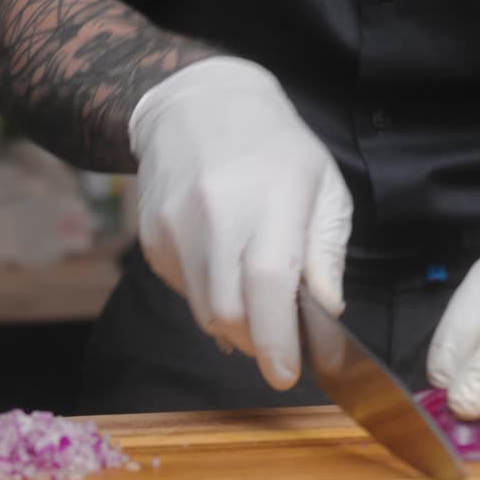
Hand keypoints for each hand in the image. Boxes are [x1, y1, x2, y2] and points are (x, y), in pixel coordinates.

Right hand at [128, 56, 352, 389]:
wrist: (196, 105)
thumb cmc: (274, 147)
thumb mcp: (322, 185)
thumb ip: (326, 252)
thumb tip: (326, 313)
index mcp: (271, 195)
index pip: (269, 282)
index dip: (278, 338)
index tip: (288, 373)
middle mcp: (216, 211)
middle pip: (230, 310)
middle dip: (258, 344)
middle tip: (280, 348)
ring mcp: (176, 226)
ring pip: (204, 310)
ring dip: (236, 326)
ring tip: (257, 308)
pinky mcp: (153, 238)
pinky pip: (185, 292)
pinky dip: (210, 300)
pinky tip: (225, 271)